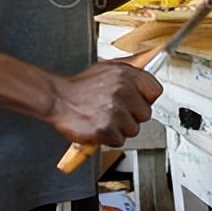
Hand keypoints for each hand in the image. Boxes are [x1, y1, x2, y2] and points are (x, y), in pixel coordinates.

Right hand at [47, 61, 162, 147]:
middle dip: (132, 116)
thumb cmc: (79, 88)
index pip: (154, 91)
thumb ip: (128, 76)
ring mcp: (114, 111)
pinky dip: (108, 138)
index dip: (145, 100)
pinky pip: (119, 140)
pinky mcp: (106, 129)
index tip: (137, 103)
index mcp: (125, 75)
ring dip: (119, 129)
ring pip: (133, 129)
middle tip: (115, 113)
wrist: (57, 99)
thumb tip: (147, 78)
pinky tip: (98, 127)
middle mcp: (122, 91)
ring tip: (104, 119)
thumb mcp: (106, 70)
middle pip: (145, 114)